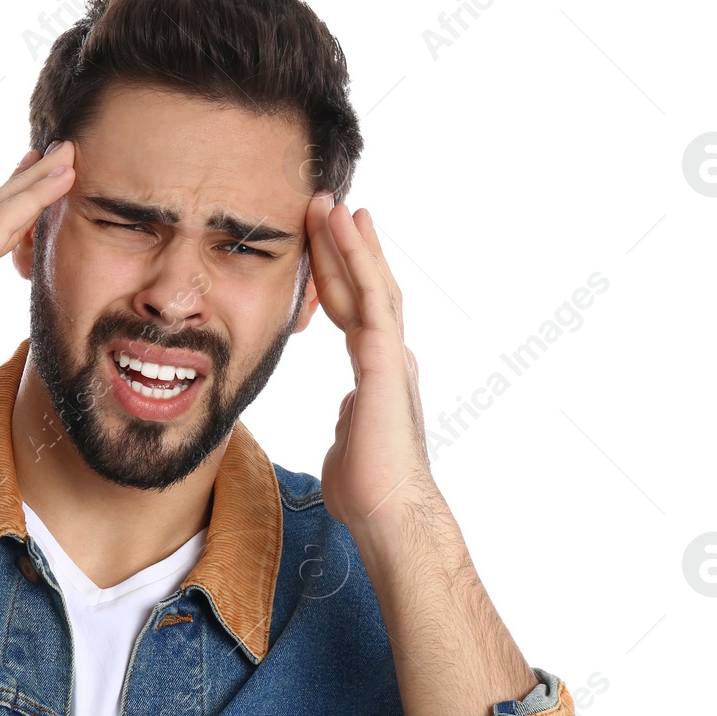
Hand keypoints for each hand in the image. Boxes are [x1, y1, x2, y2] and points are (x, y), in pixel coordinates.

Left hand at [305, 193, 435, 530]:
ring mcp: (389, 356)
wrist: (388, 513)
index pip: (354, 312)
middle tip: (331, 204)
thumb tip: (348, 414)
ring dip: (350, 241)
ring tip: (335, 202)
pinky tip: (346, 230)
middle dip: (346, 246)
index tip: (327, 243)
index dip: (341, 276)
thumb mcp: (348, 443)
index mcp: (375, 374)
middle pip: (364, 288)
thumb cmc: (368, 490)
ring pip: (370, 284)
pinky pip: (372, 298)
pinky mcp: (384, 361)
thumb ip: (349, 420)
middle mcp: (387, 357)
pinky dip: (358, 260)